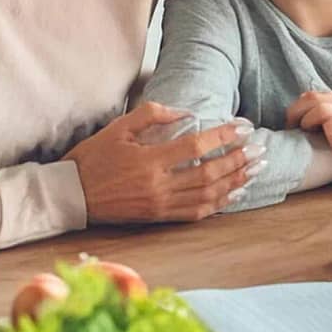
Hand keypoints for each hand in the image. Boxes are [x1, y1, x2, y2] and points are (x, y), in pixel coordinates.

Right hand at [64, 103, 256, 222]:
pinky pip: (196, 212)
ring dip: (235, 181)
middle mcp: (158, 185)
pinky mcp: (159, 217)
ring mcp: (160, 205)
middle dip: (238, 160)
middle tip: (259, 148)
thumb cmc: (93, 158)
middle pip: (209, 173)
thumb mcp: (118, 128)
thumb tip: (186, 113)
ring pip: (208, 194)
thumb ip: (153, 115)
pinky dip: (219, 203)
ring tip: (255, 168)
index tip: (243, 128)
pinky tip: (234, 192)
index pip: (195, 147)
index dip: (222, 137)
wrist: (72, 196)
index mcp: (148, 161)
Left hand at [285, 91, 331, 168]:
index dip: (294, 110)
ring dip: (311, 123)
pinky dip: (330, 135)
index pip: (308, 96)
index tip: (291, 127)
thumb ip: (322, 118)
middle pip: (311, 99)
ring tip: (312, 135)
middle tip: (296, 132)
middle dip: (297, 115)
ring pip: (322, 109)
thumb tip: (294, 124)